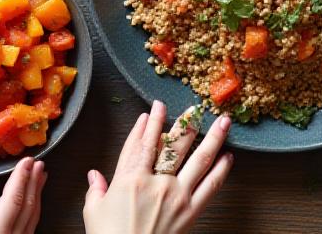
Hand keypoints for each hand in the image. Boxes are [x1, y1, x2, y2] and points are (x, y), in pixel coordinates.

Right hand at [0, 157, 47, 233]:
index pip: (15, 199)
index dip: (21, 177)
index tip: (27, 161)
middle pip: (29, 206)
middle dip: (34, 182)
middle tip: (38, 163)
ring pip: (34, 216)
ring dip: (37, 193)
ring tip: (40, 176)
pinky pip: (31, 225)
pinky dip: (34, 208)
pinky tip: (33, 200)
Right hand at [84, 101, 233, 233]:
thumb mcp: (93, 213)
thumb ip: (95, 190)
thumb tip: (94, 175)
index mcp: (130, 179)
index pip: (141, 144)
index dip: (150, 124)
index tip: (156, 109)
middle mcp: (156, 182)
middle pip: (174, 145)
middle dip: (185, 123)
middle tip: (194, 108)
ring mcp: (177, 196)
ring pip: (199, 159)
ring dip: (213, 138)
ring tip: (223, 122)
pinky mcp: (191, 212)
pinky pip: (211, 186)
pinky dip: (221, 170)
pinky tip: (228, 157)